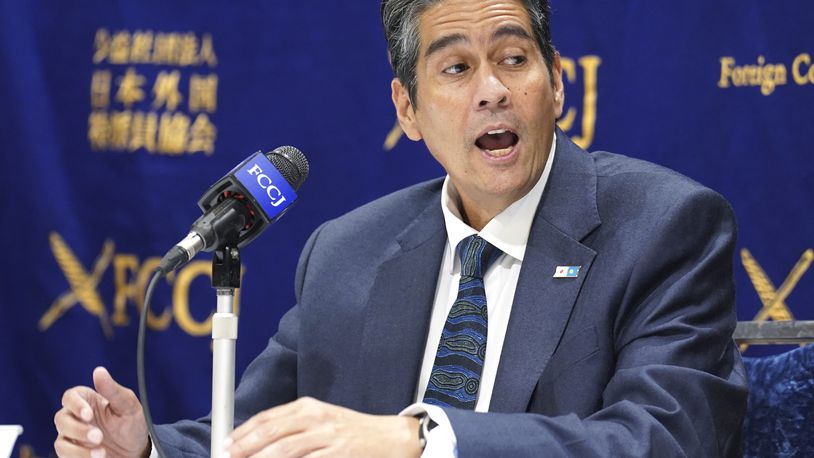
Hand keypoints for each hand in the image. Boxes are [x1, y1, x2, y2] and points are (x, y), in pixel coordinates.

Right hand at [54, 367, 148, 457]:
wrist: (137, 452)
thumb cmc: (132, 425)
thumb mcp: (128, 406)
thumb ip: (113, 390)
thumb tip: (99, 371)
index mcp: (88, 402)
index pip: (70, 397)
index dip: (75, 405)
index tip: (88, 414)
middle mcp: (76, 419)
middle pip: (61, 419)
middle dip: (78, 429)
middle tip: (99, 437)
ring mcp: (73, 438)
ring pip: (61, 442)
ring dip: (78, 449)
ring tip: (101, 453)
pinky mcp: (73, 455)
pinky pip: (64, 457)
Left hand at [226, 397, 420, 457]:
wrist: (389, 438)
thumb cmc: (352, 431)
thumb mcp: (322, 419)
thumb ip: (294, 426)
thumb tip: (260, 440)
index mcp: (309, 407)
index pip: (268, 418)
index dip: (244, 432)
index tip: (228, 443)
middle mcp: (316, 419)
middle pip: (272, 433)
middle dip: (245, 447)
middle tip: (229, 456)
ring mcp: (327, 438)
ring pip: (284, 450)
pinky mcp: (337, 455)